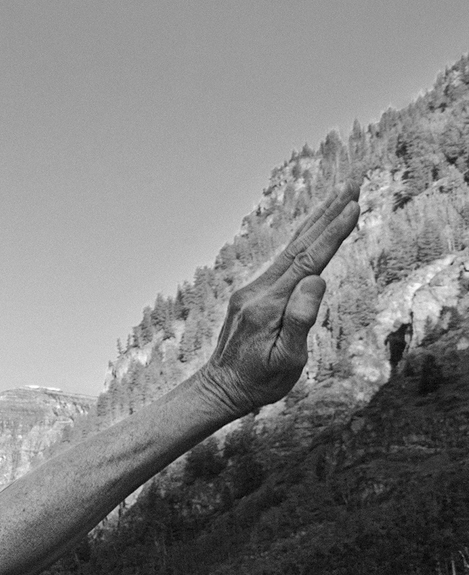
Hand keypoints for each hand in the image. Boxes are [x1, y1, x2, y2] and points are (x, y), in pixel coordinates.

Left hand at [198, 176, 362, 416]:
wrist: (221, 390)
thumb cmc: (259, 381)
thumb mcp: (287, 358)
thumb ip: (300, 319)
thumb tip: (316, 279)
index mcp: (268, 305)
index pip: (308, 261)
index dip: (332, 233)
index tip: (353, 206)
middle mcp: (256, 291)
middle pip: (298, 246)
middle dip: (327, 215)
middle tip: (351, 184)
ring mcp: (251, 291)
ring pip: (289, 251)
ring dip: (315, 223)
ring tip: (337, 197)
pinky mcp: (251, 296)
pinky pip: (282, 262)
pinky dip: (301, 242)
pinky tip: (311, 231)